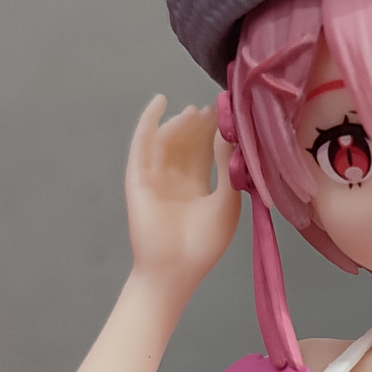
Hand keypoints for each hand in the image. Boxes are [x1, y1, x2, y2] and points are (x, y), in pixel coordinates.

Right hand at [125, 95, 241, 289]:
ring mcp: (156, 175)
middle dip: (202, 124)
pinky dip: (150, 121)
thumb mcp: (227, 203)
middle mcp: (177, 178)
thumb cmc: (203, 244)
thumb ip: (229, 170)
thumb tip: (233, 136)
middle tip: (217, 107)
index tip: (230, 113)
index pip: (207, 151)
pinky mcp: (139, 175)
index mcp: (199, 186)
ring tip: (197, 111)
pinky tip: (161, 102)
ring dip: (182, 123)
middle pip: (189, 142)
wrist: (175, 269)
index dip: (217, 132)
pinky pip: (143, 143)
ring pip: (169, 139)